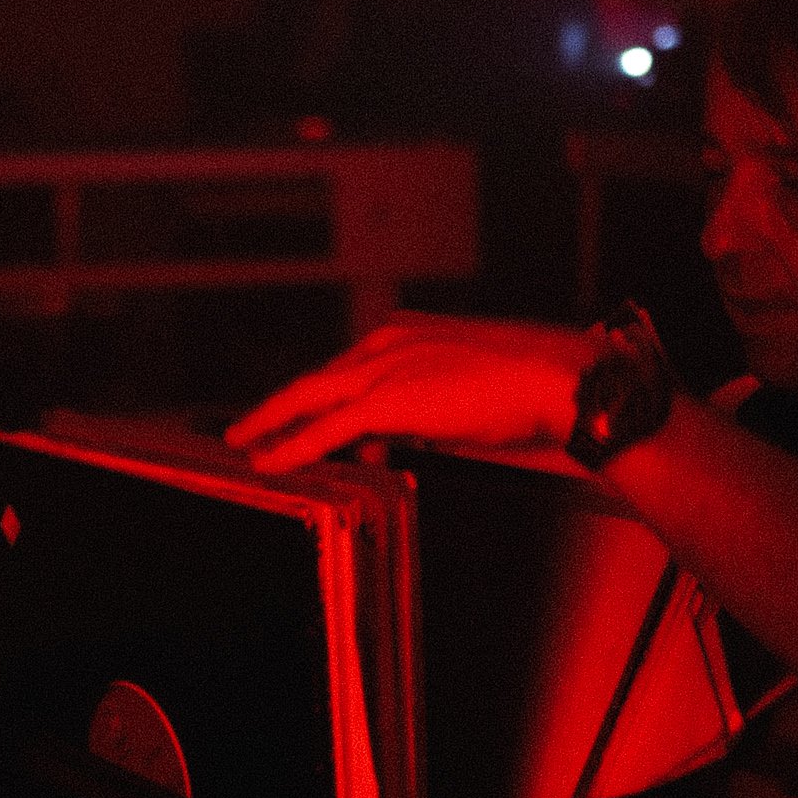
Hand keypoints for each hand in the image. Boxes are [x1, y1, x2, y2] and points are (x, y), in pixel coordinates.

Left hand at [224, 313, 591, 473]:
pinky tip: (271, 463)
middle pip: (317, 380)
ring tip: (245, 445)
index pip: (349, 371)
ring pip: (308, 399)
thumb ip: (423, 410)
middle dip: (280, 406)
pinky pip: (323, 429)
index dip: (324, 402)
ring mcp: (382, 369)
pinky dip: (292, 447)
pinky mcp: (385, 401)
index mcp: (405, 333)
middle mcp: (385, 343)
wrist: (552, 379)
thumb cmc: (526, 387)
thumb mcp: (462, 392)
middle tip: (249, 427)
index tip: (306, 422)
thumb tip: (398, 438)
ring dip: (271, 424)